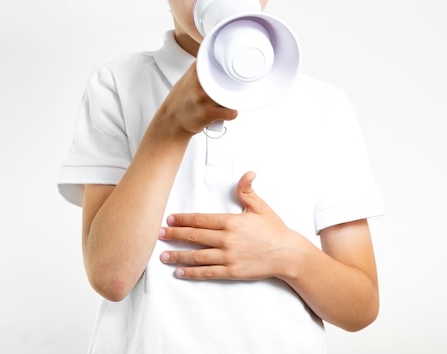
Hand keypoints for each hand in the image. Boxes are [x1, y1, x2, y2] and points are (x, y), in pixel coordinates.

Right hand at [154, 62, 237, 137]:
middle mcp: (199, 81)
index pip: (223, 64)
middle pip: (230, 81)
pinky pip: (231, 112)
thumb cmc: (181, 101)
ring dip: (229, 102)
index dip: (229, 72)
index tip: (230, 76)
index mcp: (196, 69)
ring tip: (218, 104)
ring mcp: (203, 96)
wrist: (170, 121)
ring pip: (231, 96)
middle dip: (229, 89)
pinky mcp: (207, 112)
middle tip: (223, 94)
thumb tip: (224, 67)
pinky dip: (230, 114)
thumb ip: (204, 71)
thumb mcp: (189, 78)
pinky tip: (220, 114)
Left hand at [159, 172, 294, 280]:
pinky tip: (180, 272)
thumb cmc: (273, 229)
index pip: (200, 219)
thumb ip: (248, 190)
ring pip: (197, 256)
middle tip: (159, 234)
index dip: (183, 219)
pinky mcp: (232, 271)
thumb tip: (248, 173)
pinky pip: (207, 272)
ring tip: (163, 255)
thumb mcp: (260, 206)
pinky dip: (192, 272)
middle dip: (174, 235)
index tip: (169, 219)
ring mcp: (228, 256)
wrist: (287, 253)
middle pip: (194, 236)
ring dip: (178, 255)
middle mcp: (226, 239)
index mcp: (230, 221)